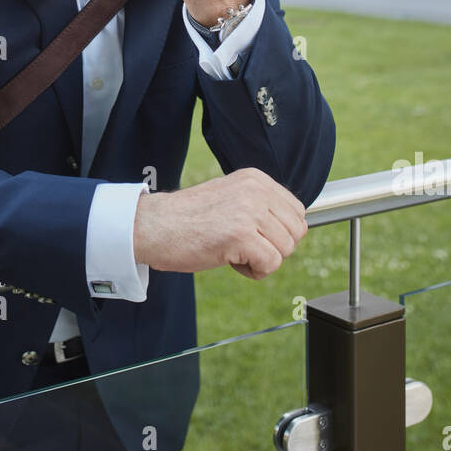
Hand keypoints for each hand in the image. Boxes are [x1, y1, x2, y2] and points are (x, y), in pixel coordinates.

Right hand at [133, 168, 307, 279]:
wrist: (153, 226)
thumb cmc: (187, 219)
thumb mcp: (230, 198)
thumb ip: (259, 205)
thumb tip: (291, 227)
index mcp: (256, 178)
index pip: (297, 211)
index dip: (279, 233)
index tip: (255, 237)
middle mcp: (256, 190)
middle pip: (296, 232)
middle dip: (275, 248)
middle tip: (244, 248)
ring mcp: (250, 211)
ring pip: (285, 250)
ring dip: (262, 261)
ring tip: (234, 253)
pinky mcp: (241, 235)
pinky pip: (271, 264)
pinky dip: (254, 272)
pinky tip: (231, 262)